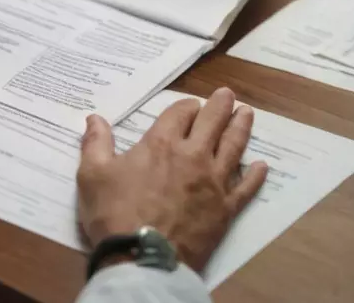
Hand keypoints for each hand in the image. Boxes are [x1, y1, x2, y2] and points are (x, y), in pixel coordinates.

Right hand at [76, 88, 267, 271]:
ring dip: (241, 127)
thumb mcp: (92, 174)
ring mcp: (213, 182)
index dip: (187, 105)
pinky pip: (245, 187)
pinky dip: (254, 175)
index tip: (191, 104)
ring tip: (247, 114)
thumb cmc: (114, 213)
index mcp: (161, 143)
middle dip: (220, 106)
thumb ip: (95, 143)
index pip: (180, 113)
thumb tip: (94, 117)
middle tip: (228, 95)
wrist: (143, 258)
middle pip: (212, 122)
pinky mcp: (225, 208)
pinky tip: (261, 166)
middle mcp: (193, 155)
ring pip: (233, 147)